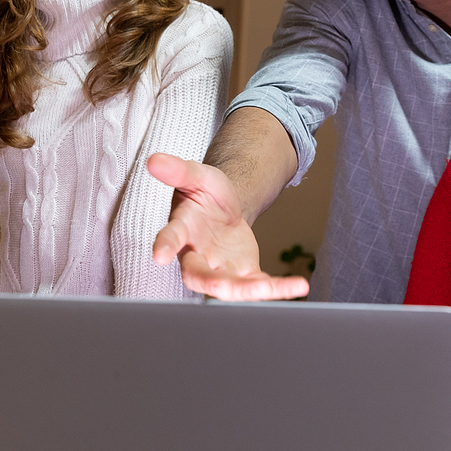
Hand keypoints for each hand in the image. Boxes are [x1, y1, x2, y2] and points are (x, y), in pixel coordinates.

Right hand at [147, 153, 308, 300]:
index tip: (159, 256)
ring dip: (251, 291)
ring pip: (230, 287)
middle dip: (213, 285)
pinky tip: (297, 286)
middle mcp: (196, 256)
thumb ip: (178, 170)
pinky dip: (276, 288)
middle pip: (199, 276)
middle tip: (228, 289)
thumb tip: (153, 160)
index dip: (164, 245)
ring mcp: (219, 269)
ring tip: (277, 288)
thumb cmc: (205, 194)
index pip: (170, 237)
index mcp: (183, 228)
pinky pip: (257, 285)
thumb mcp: (197, 176)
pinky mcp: (242, 274)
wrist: (224, 210)